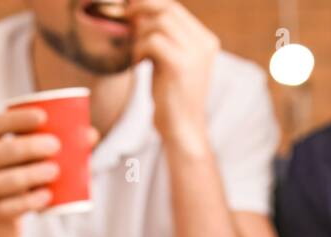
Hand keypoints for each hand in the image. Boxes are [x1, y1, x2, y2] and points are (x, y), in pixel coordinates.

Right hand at [0, 108, 81, 236]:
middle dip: (27, 147)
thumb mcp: (31, 169)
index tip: (43, 117)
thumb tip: (91, 135)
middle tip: (56, 146)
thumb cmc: (20, 190)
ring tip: (54, 172)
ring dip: (29, 174)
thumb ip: (56, 153)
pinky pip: (3, 209)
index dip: (17, 119)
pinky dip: (26, 203)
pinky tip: (46, 198)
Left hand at [129, 0, 218, 152]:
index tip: (131, 10)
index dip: (150, 4)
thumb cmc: (172, 99)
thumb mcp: (172, 63)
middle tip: (124, 17)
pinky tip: (138, 64)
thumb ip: (166, 40)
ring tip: (136, 53)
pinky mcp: (179, 64)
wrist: (182, 130)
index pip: (176, 8)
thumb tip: (140, 14)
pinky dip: (139, 49)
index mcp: (206, 41)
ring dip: (140, 34)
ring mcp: (194, 53)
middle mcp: (204, 43)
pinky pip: (152, 40)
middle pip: (168, 8)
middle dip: (141, 8)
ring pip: (159, 22)